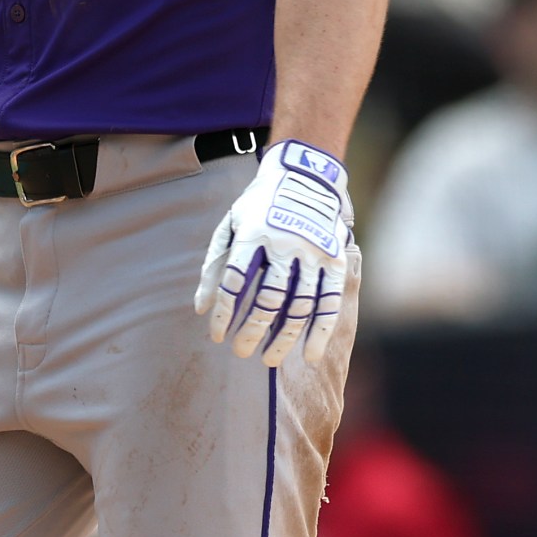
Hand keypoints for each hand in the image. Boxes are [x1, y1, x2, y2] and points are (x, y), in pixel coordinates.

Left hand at [194, 140, 352, 366]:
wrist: (305, 178)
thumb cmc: (258, 208)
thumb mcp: (230, 225)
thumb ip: (214, 265)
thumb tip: (200, 308)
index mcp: (252, 233)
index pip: (233, 281)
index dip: (223, 312)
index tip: (217, 336)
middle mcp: (284, 244)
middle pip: (267, 299)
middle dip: (252, 330)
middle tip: (241, 352)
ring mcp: (314, 253)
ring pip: (299, 306)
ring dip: (284, 338)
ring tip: (268, 359)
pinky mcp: (336, 261)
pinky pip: (329, 303)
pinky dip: (320, 332)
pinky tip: (308, 355)